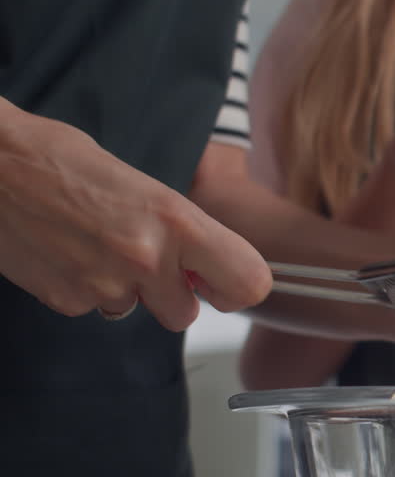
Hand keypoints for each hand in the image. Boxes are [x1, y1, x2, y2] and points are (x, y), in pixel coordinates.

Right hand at [0, 100, 270, 329]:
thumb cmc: (65, 162)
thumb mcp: (147, 189)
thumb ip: (183, 233)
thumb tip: (209, 269)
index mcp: (178, 221)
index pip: (248, 282)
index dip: (236, 288)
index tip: (219, 283)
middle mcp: (148, 258)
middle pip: (187, 314)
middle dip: (170, 294)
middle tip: (143, 259)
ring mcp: (106, 284)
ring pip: (137, 312)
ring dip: (125, 291)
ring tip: (95, 244)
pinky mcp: (67, 299)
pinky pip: (93, 308)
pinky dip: (83, 288)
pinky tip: (65, 251)